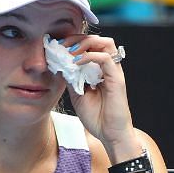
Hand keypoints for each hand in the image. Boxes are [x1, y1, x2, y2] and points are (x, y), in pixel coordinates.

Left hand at [59, 34, 139, 158]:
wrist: (110, 134)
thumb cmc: (96, 116)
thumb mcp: (76, 94)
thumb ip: (71, 79)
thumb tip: (58, 65)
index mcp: (99, 69)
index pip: (89, 45)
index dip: (73, 42)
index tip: (56, 46)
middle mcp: (108, 67)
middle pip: (98, 39)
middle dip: (77, 38)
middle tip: (61, 45)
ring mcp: (114, 72)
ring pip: (105, 43)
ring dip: (85, 43)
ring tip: (69, 52)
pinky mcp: (117, 79)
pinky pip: (106, 59)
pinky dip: (89, 56)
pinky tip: (76, 63)